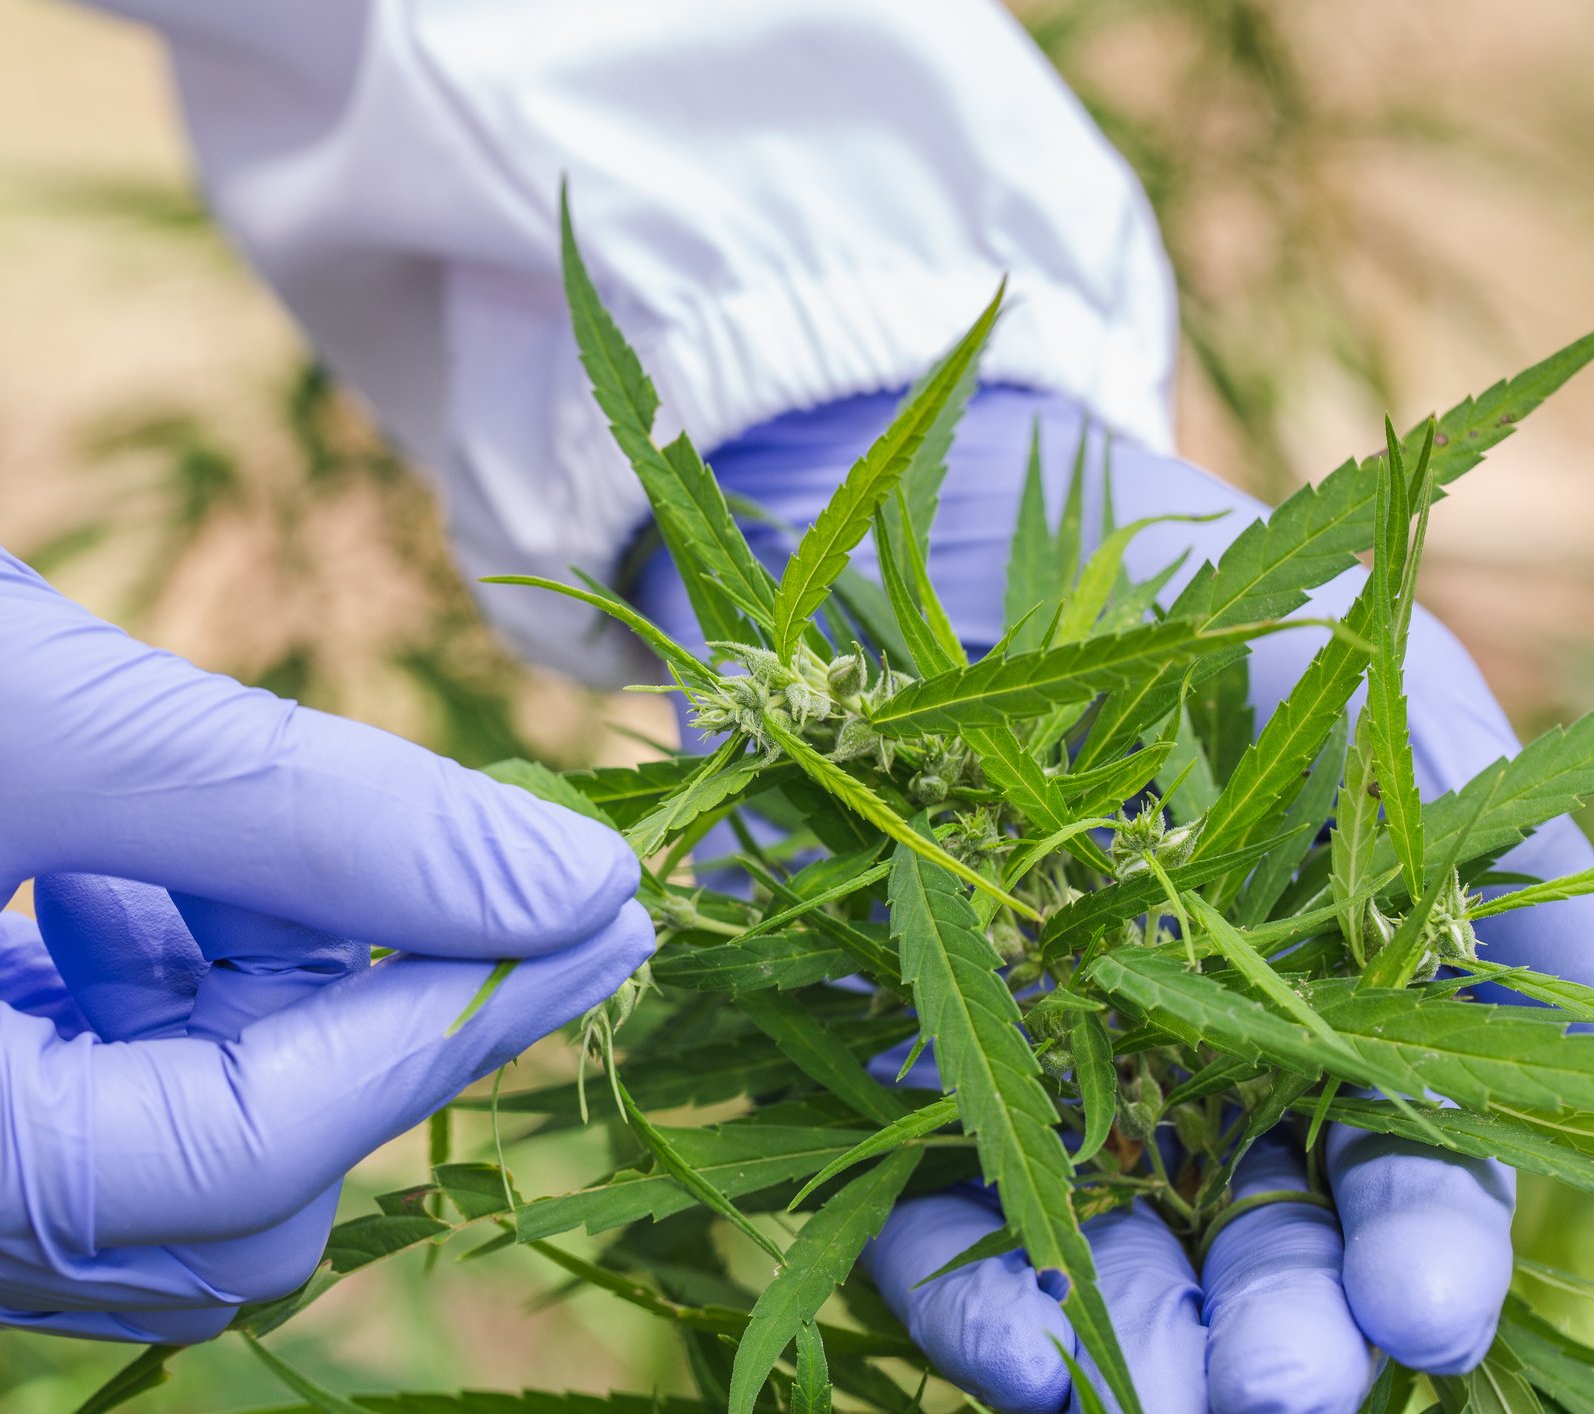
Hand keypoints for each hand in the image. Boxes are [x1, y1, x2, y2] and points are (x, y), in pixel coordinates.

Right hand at [0, 302, 649, 1337]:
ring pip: (166, 1150)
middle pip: (218, 1192)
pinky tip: (160, 861)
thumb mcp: (65, 707)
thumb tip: (575, 886)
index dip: (444, 1025)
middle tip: (470, 874)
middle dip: (357, 1028)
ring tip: (273, 839)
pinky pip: (84, 1092)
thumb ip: (330, 816)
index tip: (601, 918)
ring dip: (264, 999)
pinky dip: (170, 987)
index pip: (248, 1150)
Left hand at [638, 384, 1583, 1410]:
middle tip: (1279, 1388)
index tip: (1427, 1308)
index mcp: (1332, 1019)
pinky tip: (1015, 1341)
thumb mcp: (1392, 713)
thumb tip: (1583, 1035)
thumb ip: (1502, 870)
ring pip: (1105, 1255)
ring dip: (1132, 1343)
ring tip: (1150, 1395)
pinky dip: (973, 1280)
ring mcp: (1052, 1077)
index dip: (1415, 1248)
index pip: (1392, 1175)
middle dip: (1277, 1328)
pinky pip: (933, 1202)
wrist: (986, 527)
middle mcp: (1197, 1076)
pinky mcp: (905, 1058)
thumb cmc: (1221, 612)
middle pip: (1252, 1243)